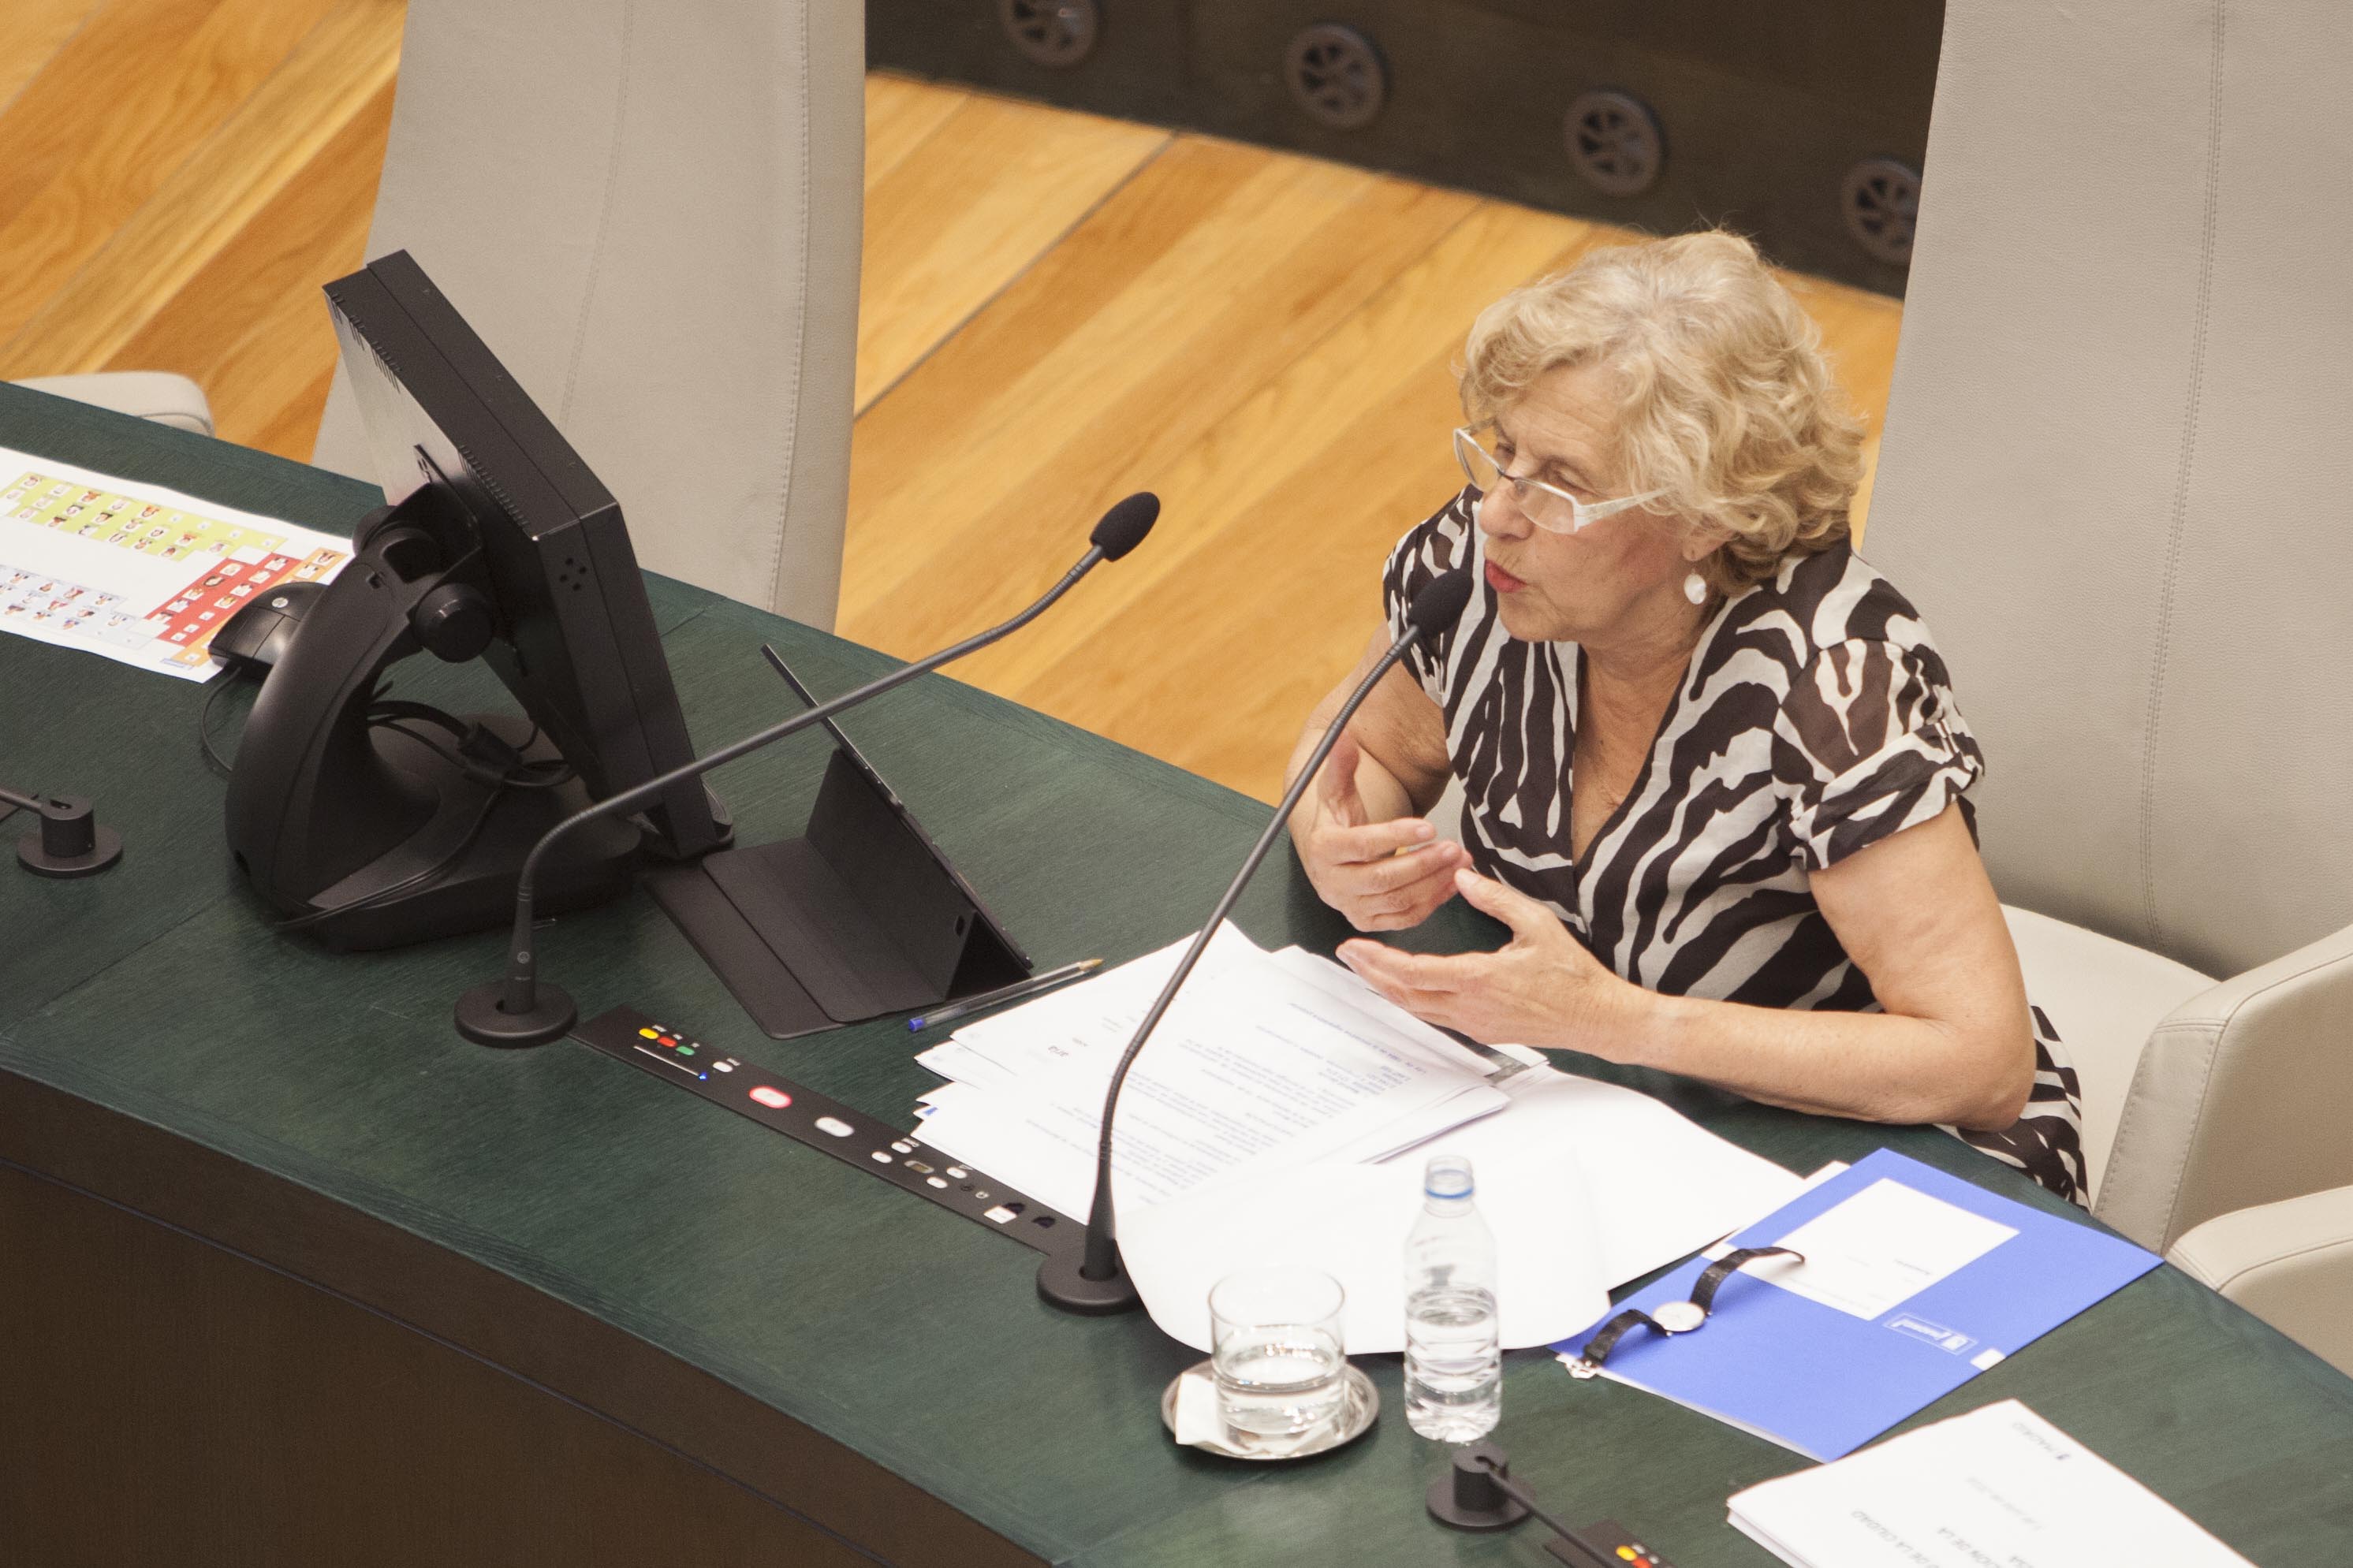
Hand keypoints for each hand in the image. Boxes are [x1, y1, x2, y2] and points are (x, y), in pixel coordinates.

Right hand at [1291, 731, 1467, 931]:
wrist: (1331, 856)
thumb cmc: (1338, 820)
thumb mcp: (1337, 791)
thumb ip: (1341, 764)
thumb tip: (1344, 734)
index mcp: (1323, 849)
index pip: (1362, 846)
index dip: (1396, 837)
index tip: (1429, 826)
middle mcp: (1332, 884)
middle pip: (1382, 879)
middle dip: (1422, 864)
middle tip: (1454, 847)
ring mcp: (1350, 907)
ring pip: (1398, 901)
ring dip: (1434, 882)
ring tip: (1460, 860)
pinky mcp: (1369, 921)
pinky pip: (1405, 919)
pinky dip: (1432, 902)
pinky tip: (1452, 881)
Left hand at [1336, 867, 1639, 1052]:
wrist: (1596, 1017)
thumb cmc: (1573, 974)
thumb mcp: (1537, 923)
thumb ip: (1496, 898)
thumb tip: (1463, 876)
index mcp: (1479, 980)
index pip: (1413, 972)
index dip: (1378, 960)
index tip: (1355, 947)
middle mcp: (1470, 1008)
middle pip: (1405, 994)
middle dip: (1371, 974)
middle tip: (1348, 956)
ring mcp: (1475, 1024)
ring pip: (1417, 1009)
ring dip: (1389, 989)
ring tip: (1367, 969)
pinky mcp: (1483, 1031)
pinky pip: (1436, 1017)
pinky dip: (1413, 1000)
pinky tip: (1406, 987)